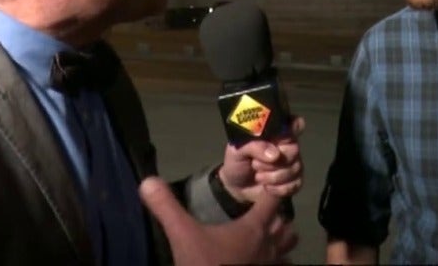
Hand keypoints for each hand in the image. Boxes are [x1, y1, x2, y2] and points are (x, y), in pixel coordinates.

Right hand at [140, 176, 297, 264]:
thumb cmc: (205, 264)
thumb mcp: (182, 236)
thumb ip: (167, 208)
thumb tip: (148, 181)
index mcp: (254, 227)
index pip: (274, 199)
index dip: (272, 190)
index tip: (266, 185)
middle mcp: (270, 245)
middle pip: (286, 225)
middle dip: (278, 219)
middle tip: (264, 216)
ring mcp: (272, 265)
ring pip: (289, 247)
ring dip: (282, 242)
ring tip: (267, 240)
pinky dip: (280, 263)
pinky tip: (262, 263)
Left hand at [219, 116, 304, 202]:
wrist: (237, 187)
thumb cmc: (238, 161)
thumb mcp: (237, 150)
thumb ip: (254, 146)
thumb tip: (275, 155)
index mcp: (276, 132)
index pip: (294, 123)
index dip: (294, 127)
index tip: (282, 138)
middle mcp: (288, 145)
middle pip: (294, 150)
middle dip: (272, 162)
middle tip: (255, 163)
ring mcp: (294, 163)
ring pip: (294, 169)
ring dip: (272, 177)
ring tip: (258, 175)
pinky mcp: (295, 181)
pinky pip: (294, 184)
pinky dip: (277, 189)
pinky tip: (267, 187)